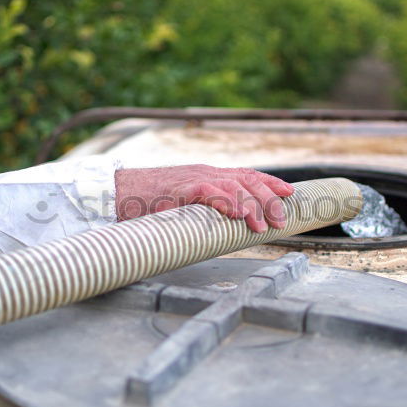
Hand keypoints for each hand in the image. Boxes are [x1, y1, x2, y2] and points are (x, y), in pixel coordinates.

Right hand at [114, 165, 295, 232]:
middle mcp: (204, 173)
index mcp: (207, 176)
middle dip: (268, 197)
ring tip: (261, 224)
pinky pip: (207, 191)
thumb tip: (222, 233)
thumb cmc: (146, 205)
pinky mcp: (179, 189)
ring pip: (233, 185)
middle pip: (246, 179)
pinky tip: (238, 213)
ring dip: (252, 204)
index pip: (246, 174)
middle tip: (281, 219)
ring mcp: (192, 179)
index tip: (290, 193)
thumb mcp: (182, 206)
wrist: (116, 193)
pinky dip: (225, 201)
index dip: (270, 183)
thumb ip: (203, 214)